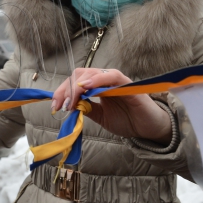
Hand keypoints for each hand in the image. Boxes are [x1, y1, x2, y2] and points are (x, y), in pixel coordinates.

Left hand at [51, 69, 172, 144]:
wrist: (148, 128)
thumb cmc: (127, 120)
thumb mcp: (100, 116)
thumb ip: (86, 109)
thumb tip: (70, 106)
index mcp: (97, 86)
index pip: (75, 80)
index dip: (63, 91)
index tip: (55, 105)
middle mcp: (104, 80)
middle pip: (79, 74)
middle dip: (66, 89)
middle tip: (60, 105)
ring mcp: (116, 80)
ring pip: (91, 73)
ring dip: (77, 87)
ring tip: (70, 102)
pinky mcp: (128, 84)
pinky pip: (112, 76)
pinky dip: (97, 80)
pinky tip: (86, 87)